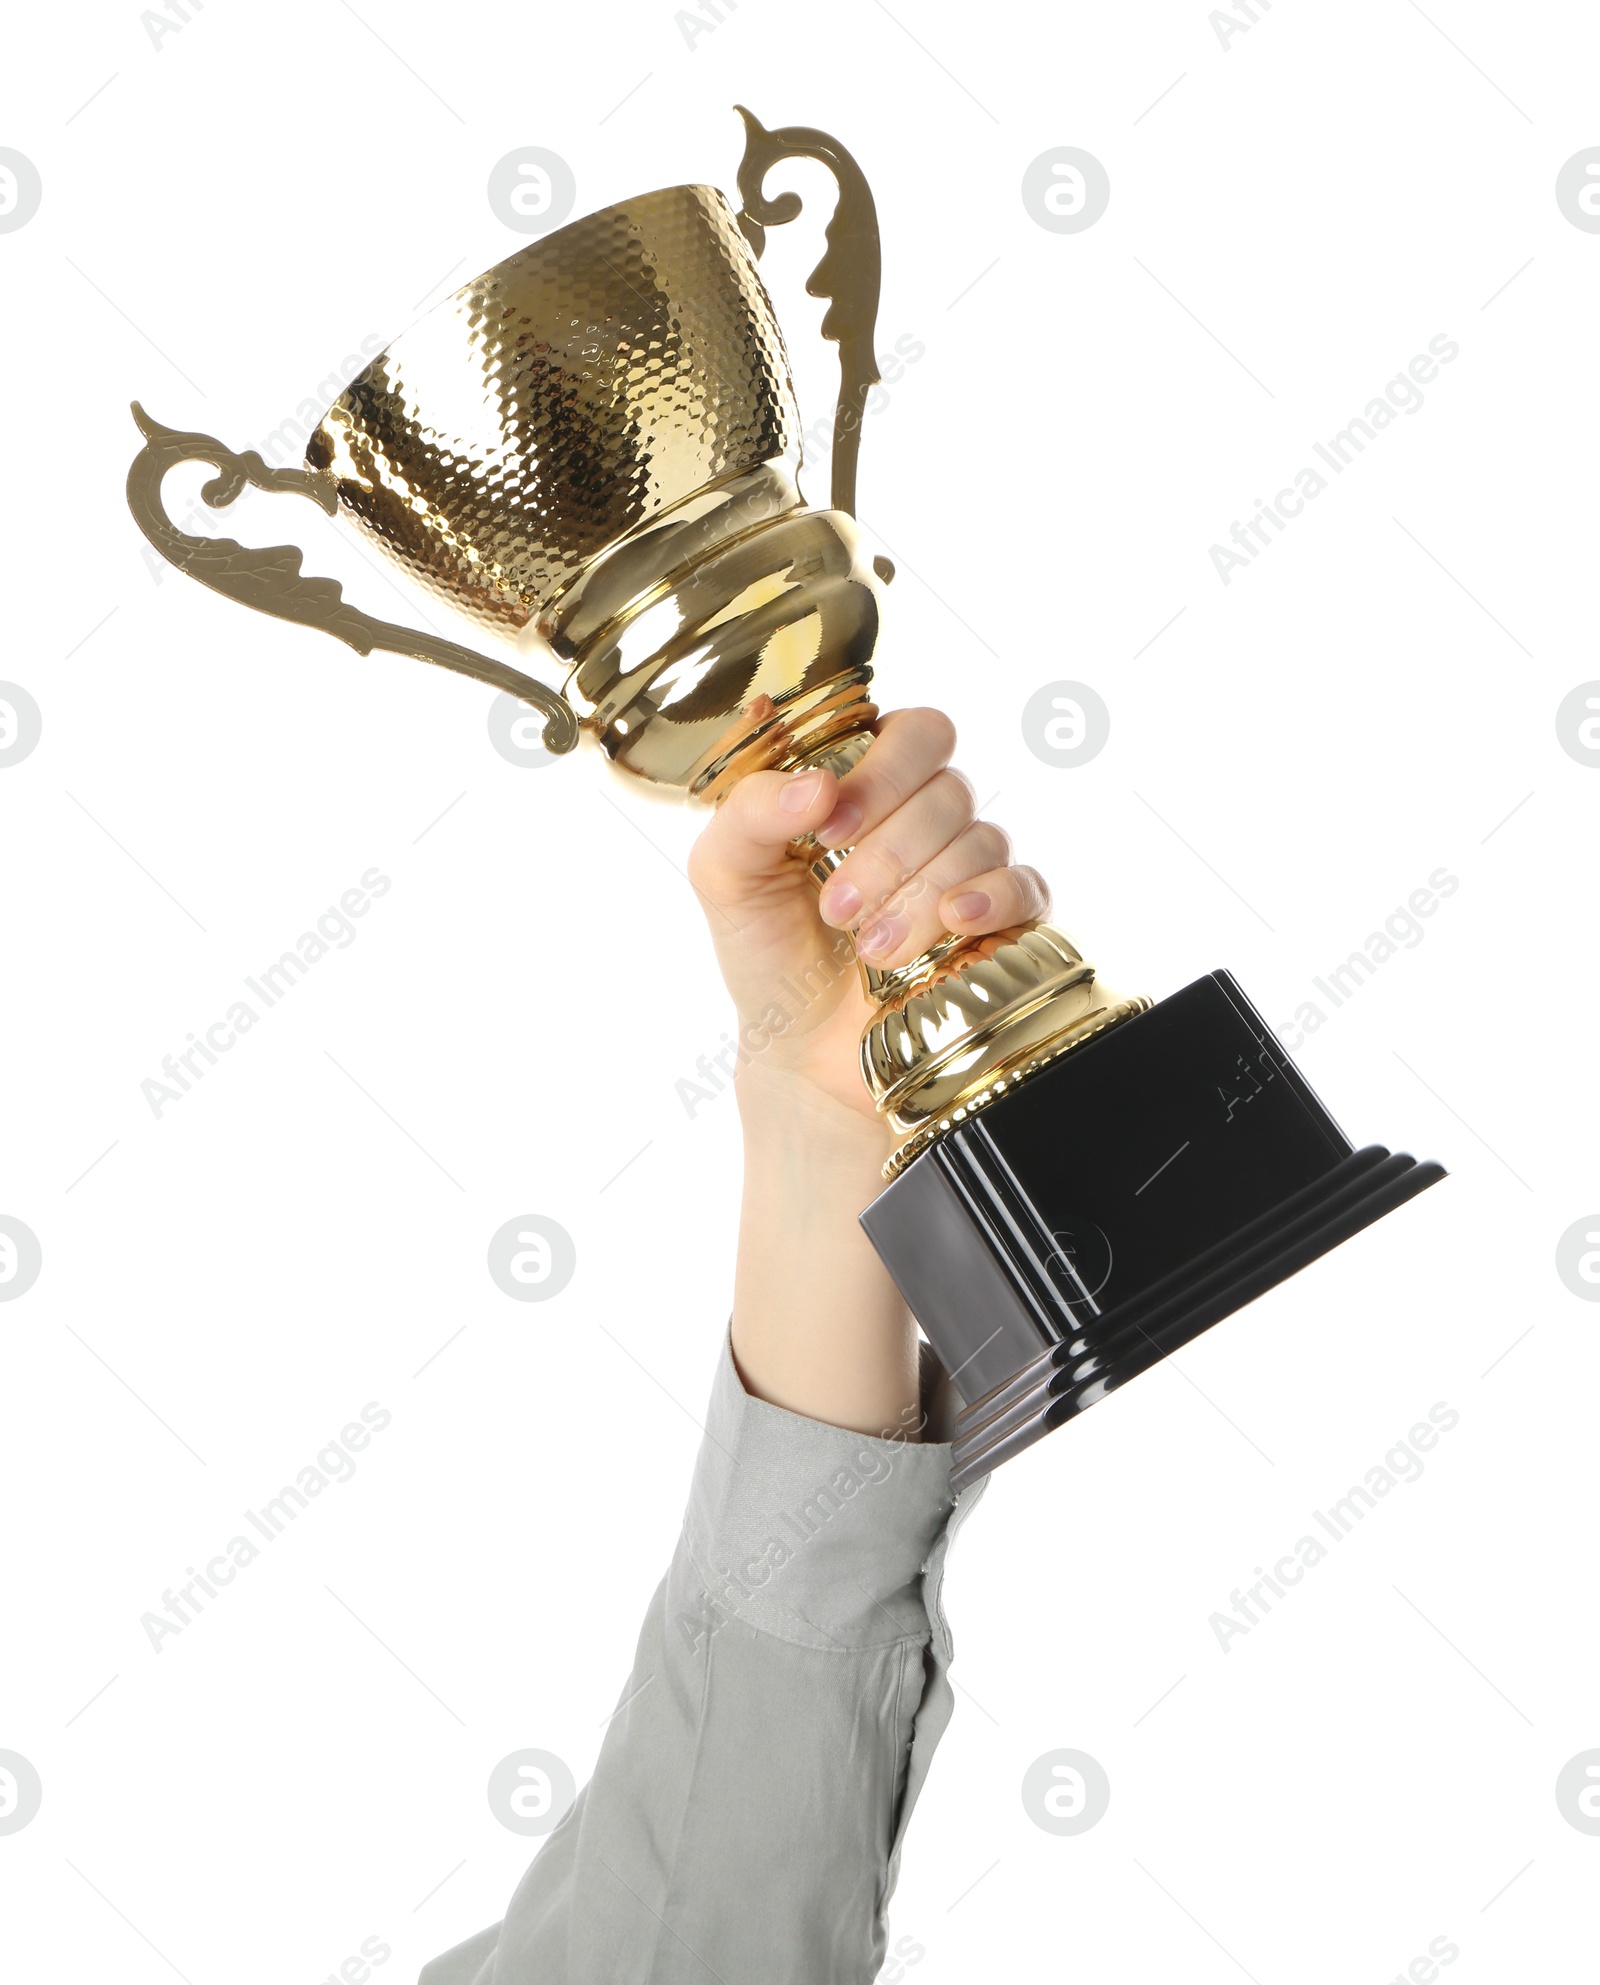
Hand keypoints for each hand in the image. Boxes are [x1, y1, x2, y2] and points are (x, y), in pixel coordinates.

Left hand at [686, 706, 1050, 1133]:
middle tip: (837, 909)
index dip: (882, 772)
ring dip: (918, 895)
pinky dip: (992, 897)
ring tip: (870, 949)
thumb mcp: (726, 876)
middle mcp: (925, 817)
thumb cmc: (767, 951)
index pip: (913, 734)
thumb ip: (749, 813)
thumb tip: (817, 786)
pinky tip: (955, 919)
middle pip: (947, 789)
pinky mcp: (1000, 925)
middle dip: (889, 851)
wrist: (800, 1050)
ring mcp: (967, 869)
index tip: (831, 828)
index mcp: (868, 782)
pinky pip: (1025, 886)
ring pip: (979, 841)